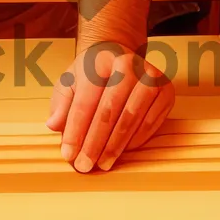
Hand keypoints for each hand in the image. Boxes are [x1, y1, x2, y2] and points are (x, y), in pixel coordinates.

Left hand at [46, 44, 174, 172]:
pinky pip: (150, 122)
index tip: (68, 154)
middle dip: (94, 144)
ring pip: (130, 119)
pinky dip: (136, 140)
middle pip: (108, 112)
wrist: (118, 53)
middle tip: (85, 165)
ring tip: (102, 163)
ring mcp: (150, 77)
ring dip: (115, 146)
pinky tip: (123, 151)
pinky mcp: (166, 90)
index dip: (75, 132)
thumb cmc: (91, 72)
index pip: (85, 102)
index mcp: (99, 61)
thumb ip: (61, 103)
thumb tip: (54, 125)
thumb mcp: (70, 82)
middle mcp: (127, 65)